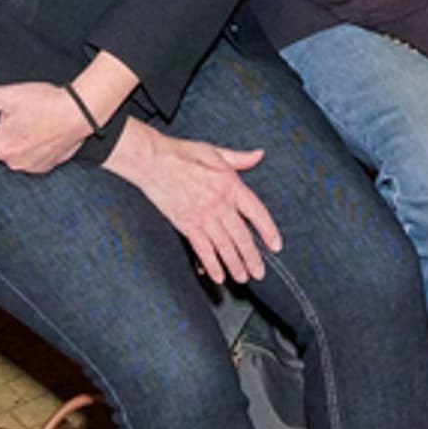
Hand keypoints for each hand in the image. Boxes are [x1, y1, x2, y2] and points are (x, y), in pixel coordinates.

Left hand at [0, 78, 95, 174]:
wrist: (81, 112)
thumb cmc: (45, 102)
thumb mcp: (7, 95)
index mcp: (0, 146)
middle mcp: (13, 163)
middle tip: (14, 117)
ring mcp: (31, 168)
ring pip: (13, 157)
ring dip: (17, 144)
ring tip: (30, 124)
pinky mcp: (47, 168)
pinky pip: (30, 161)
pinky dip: (33, 150)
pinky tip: (42, 134)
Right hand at [102, 122, 278, 281]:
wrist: (152, 161)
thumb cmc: (182, 154)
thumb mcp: (215, 151)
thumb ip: (239, 158)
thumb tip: (258, 156)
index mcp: (230, 185)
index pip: (257, 212)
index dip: (268, 231)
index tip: (275, 245)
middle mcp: (219, 204)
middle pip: (241, 237)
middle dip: (252, 258)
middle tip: (259, 272)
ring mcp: (203, 216)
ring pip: (224, 247)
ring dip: (235, 265)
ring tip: (242, 277)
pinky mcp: (186, 224)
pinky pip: (202, 249)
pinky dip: (212, 265)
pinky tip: (218, 275)